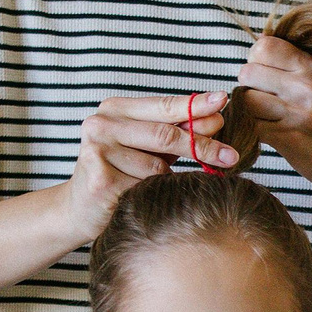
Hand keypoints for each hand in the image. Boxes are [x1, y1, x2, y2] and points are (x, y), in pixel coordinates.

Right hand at [63, 91, 232, 242]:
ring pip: (157, 167)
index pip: (164, 105)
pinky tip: (140, 198)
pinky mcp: (99, 179)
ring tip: (154, 187)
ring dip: (168, 180)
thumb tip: (217, 118)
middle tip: (231, 155)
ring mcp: (97, 151)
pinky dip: (152, 194)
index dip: (196, 105)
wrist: (80, 208)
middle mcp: (101, 124)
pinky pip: (145, 188)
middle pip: (165, 134)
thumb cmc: (123, 173)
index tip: (224, 102)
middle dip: (202, 146)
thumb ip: (179, 133)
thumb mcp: (151, 148)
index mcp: (116, 108)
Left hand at [232, 35, 311, 198]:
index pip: (265, 46)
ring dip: (247, 109)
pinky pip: (249, 125)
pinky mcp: (287, 138)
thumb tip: (258, 48)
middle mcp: (307, 87)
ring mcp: (297, 113)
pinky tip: (266, 132)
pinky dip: (250, 129)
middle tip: (262, 97)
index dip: (255, 59)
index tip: (263, 73)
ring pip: (245, 99)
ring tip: (263, 115)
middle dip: (248, 85)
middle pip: (249, 72)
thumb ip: (296, 65)